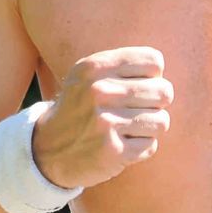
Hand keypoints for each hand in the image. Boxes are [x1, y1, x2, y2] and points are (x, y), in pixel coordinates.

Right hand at [31, 47, 173, 190]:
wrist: (47, 149)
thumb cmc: (81, 106)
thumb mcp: (90, 74)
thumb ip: (124, 64)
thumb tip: (163, 71)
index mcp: (95, 66)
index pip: (154, 62)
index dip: (152, 76)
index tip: (135, 87)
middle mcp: (99, 91)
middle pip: (164, 91)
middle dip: (155, 104)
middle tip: (134, 111)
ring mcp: (105, 122)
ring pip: (161, 120)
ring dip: (149, 128)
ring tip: (128, 128)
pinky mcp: (112, 151)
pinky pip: (151, 145)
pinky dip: (141, 148)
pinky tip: (122, 144)